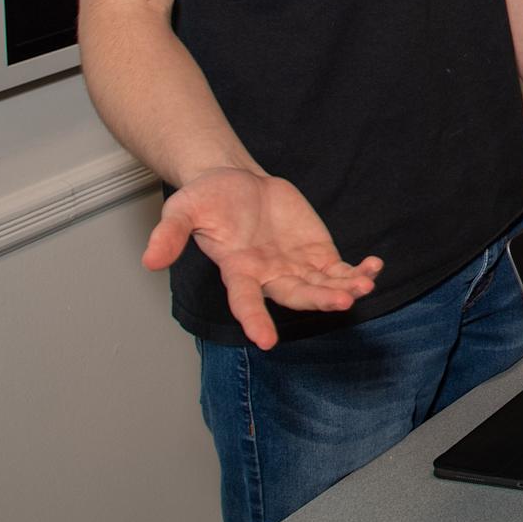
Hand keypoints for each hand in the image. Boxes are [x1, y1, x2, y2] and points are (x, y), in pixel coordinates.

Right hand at [143, 167, 381, 349]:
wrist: (235, 181)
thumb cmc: (206, 200)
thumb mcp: (181, 209)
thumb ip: (169, 234)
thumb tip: (149, 260)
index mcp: (237, 271)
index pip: (244, 302)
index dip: (254, 320)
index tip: (266, 340)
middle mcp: (268, 276)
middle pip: (295, 294)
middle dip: (318, 299)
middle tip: (340, 302)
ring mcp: (295, 266)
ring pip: (322, 285)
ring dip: (343, 288)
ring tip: (363, 286)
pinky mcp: (316, 253)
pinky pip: (339, 269)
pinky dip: (356, 271)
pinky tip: (373, 268)